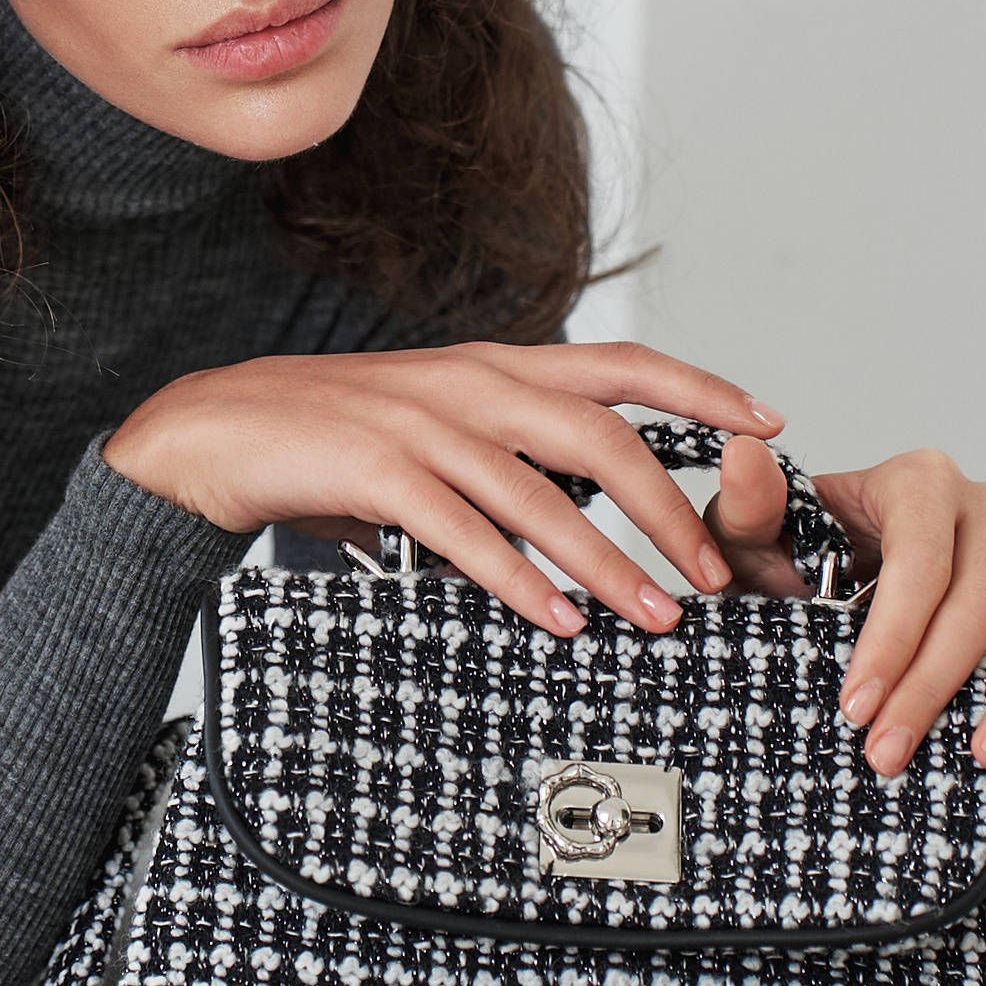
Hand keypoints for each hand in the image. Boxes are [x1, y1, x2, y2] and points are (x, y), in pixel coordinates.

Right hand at [105, 340, 783, 639]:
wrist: (216, 431)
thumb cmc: (329, 439)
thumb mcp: (432, 427)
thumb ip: (505, 455)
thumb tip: (578, 515)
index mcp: (493, 368)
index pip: (621, 364)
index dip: (703, 387)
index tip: (769, 423)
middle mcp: (470, 386)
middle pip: (602, 437)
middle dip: (669, 508)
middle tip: (717, 571)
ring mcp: (425, 426)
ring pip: (543, 494)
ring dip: (610, 562)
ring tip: (659, 615)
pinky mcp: (378, 472)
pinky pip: (467, 533)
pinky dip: (521, 581)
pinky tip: (560, 621)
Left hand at [705, 439, 985, 778]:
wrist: (826, 578)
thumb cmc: (790, 556)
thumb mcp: (753, 536)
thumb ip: (747, 505)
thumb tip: (742, 453)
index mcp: (920, 483)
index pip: (921, 560)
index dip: (894, 638)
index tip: (855, 705)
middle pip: (979, 603)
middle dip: (933, 686)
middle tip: (886, 751)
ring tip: (983, 758)